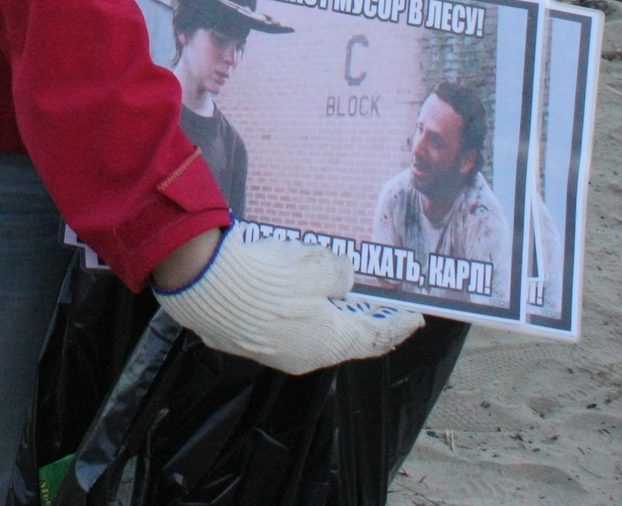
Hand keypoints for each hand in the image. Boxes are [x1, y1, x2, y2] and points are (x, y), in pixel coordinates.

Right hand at [153, 225, 421, 375]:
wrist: (206, 286)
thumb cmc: (270, 278)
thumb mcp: (317, 266)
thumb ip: (340, 274)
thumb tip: (341, 282)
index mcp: (330, 342)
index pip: (375, 337)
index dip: (397, 326)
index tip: (415, 318)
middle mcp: (305, 356)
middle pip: (344, 338)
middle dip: (363, 320)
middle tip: (380, 305)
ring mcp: (276, 353)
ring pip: (314, 334)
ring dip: (329, 316)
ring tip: (338, 295)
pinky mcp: (251, 341)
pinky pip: (288, 328)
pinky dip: (303, 314)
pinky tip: (300, 295)